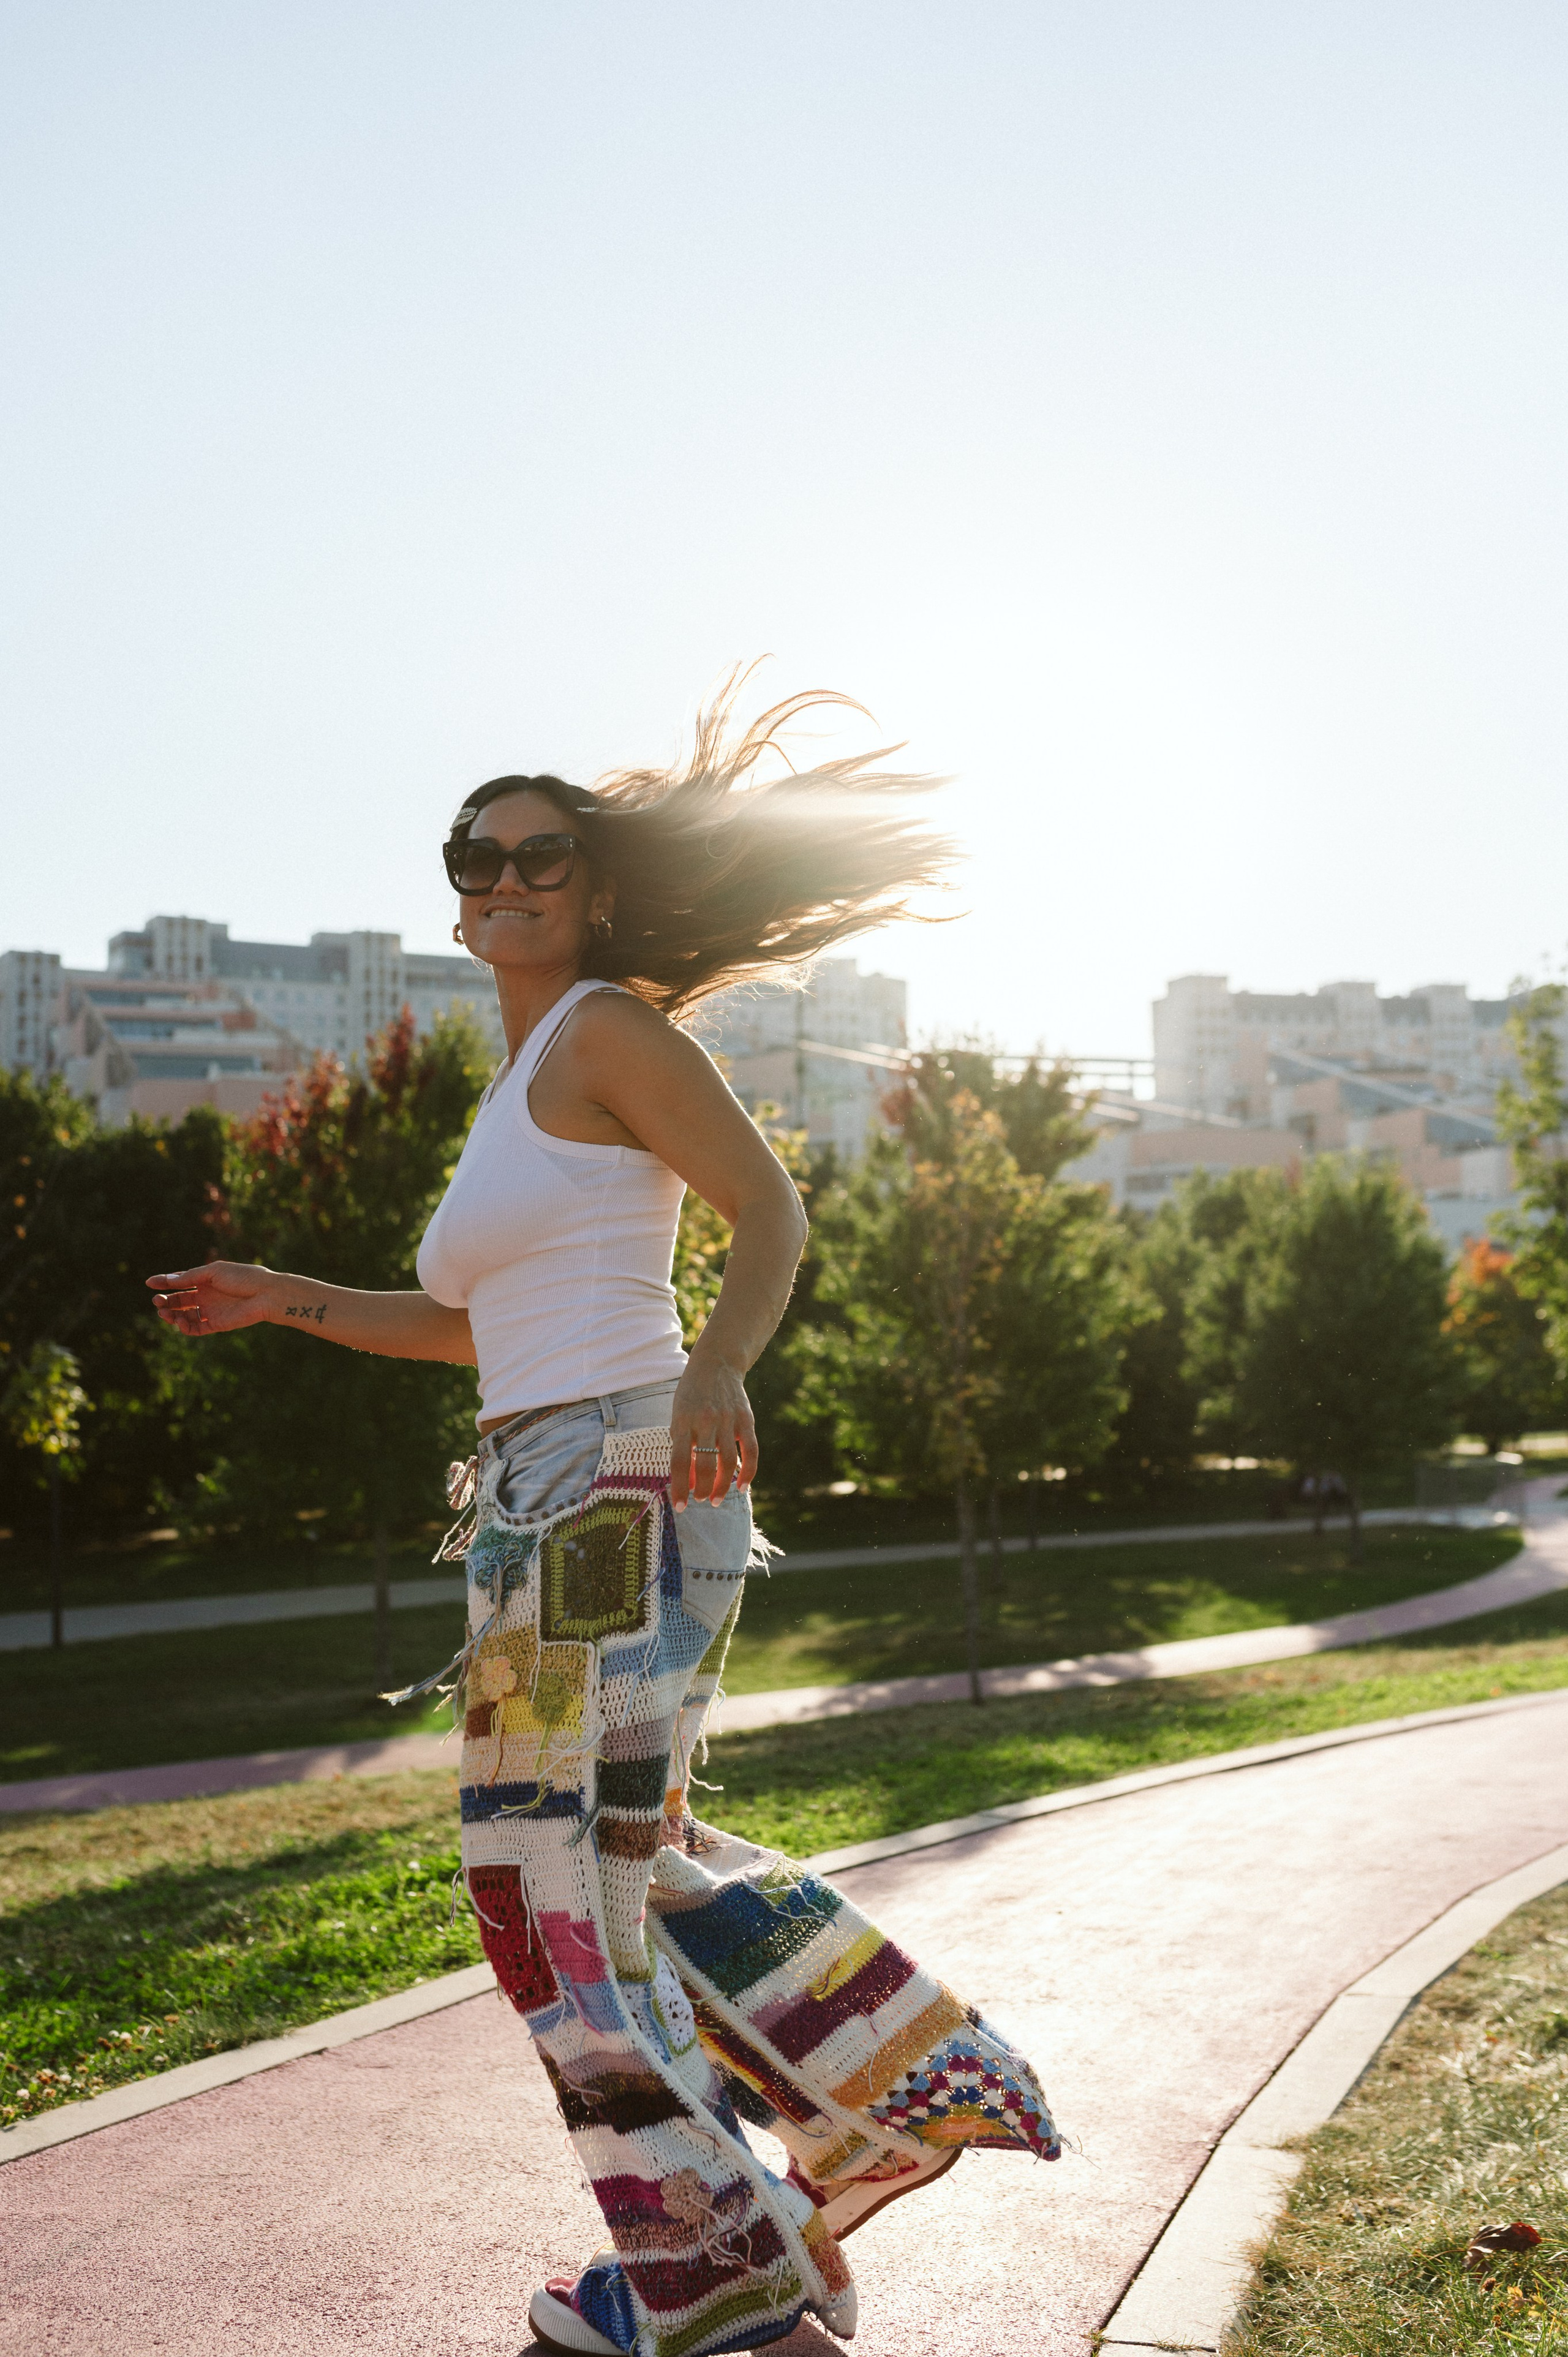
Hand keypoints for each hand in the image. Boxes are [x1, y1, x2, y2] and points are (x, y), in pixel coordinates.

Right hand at [146, 1261, 276, 1338]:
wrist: (266, 1294)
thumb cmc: (243, 1278)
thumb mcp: (214, 1272)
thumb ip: (190, 1277)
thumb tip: (167, 1280)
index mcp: (206, 1279)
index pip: (181, 1282)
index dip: (164, 1282)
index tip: (149, 1283)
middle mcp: (207, 1295)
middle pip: (180, 1300)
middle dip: (166, 1301)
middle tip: (156, 1301)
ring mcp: (211, 1310)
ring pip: (185, 1315)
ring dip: (172, 1315)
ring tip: (164, 1314)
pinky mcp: (217, 1324)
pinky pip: (196, 1328)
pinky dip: (185, 1327)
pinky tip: (180, 1322)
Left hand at [669, 1351, 757, 1510]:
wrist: (717, 1363)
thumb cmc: (692, 1396)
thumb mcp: (679, 1417)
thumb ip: (683, 1446)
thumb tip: (689, 1482)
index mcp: (683, 1421)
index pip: (680, 1461)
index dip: (680, 1487)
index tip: (680, 1506)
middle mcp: (705, 1421)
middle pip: (706, 1464)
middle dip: (703, 1489)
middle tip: (702, 1500)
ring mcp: (727, 1419)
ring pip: (728, 1461)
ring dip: (723, 1485)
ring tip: (717, 1499)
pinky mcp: (746, 1419)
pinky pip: (751, 1451)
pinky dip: (748, 1472)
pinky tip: (742, 1486)